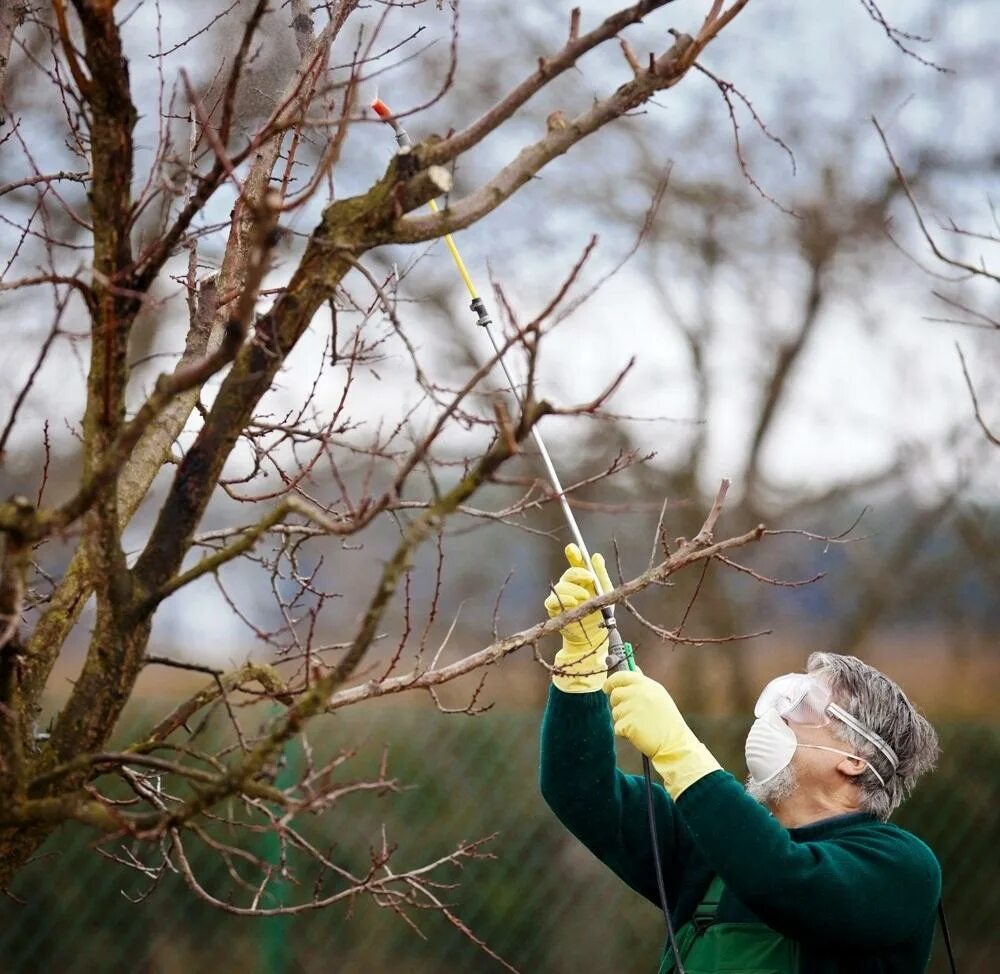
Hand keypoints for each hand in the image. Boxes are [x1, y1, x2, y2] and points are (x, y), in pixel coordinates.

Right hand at [544, 543, 611, 692]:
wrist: (596, 636)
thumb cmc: (601, 613)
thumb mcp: (606, 592)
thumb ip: (601, 575)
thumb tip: (597, 556)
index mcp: (583, 579)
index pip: (576, 562)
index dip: (573, 554)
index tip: (573, 548)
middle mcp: (571, 585)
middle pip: (569, 573)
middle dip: (577, 573)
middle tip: (588, 578)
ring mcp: (561, 596)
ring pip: (561, 586)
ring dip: (573, 589)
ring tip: (584, 597)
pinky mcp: (555, 609)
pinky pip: (553, 601)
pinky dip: (562, 600)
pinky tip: (572, 602)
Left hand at [605, 669, 721, 797]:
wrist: (674, 743)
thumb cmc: (666, 721)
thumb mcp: (658, 695)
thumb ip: (643, 683)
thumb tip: (634, 668)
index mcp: (647, 684)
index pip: (621, 676)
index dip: (611, 682)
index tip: (606, 688)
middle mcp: (639, 693)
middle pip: (615, 694)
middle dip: (617, 704)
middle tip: (630, 714)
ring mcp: (634, 707)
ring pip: (615, 712)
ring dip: (622, 720)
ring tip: (639, 725)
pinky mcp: (629, 723)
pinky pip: (617, 727)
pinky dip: (624, 733)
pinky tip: (638, 734)